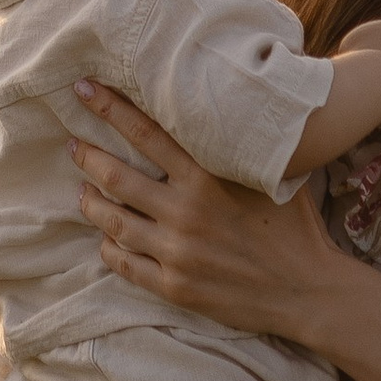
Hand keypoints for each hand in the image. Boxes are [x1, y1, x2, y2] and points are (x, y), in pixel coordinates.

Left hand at [70, 79, 348, 342]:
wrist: (308, 291)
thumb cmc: (295, 227)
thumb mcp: (270, 175)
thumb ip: (235, 148)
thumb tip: (222, 107)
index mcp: (207, 177)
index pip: (147, 133)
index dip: (111, 108)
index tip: (85, 89)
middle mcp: (185, 211)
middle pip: (118, 176)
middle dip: (88, 155)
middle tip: (72, 143)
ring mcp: (176, 252)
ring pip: (114, 222)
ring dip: (91, 203)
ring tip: (81, 191)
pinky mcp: (175, 286)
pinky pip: (126, 264)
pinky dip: (110, 249)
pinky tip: (105, 240)